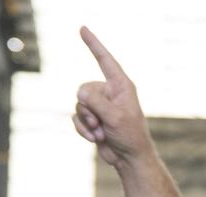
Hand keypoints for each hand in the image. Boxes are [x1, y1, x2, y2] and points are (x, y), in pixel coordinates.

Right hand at [73, 27, 153, 167]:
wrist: (129, 159)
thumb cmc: (130, 136)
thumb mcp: (115, 118)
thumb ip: (97, 102)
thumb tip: (80, 93)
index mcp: (121, 86)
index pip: (105, 60)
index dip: (93, 44)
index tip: (83, 28)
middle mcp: (109, 92)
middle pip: (84, 89)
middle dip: (88, 109)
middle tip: (100, 123)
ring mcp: (100, 106)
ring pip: (78, 104)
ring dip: (86, 122)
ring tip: (100, 132)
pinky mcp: (92, 118)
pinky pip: (76, 117)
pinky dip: (82, 129)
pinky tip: (95, 138)